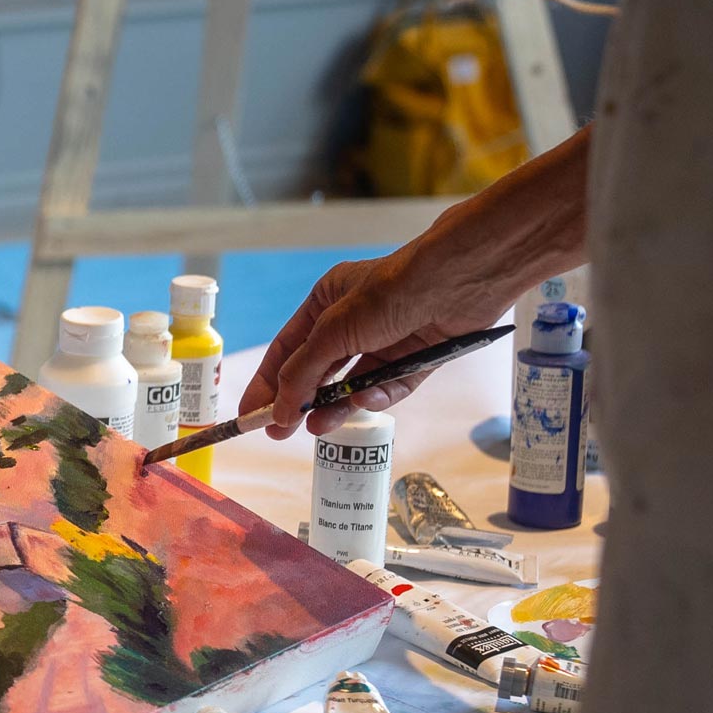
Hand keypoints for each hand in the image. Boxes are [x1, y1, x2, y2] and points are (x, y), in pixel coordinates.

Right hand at [239, 128, 592, 437]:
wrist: (460, 280)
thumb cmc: (391, 290)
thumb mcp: (333, 330)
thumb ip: (303, 371)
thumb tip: (279, 407)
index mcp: (326, 303)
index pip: (286, 349)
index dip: (267, 382)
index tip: (252, 414)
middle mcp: (353, 322)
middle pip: (317, 370)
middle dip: (299, 400)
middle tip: (281, 432)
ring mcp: (386, 340)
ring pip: (353, 383)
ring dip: (335, 405)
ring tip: (319, 427)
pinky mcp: (417, 356)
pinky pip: (390, 386)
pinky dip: (378, 397)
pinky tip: (365, 403)